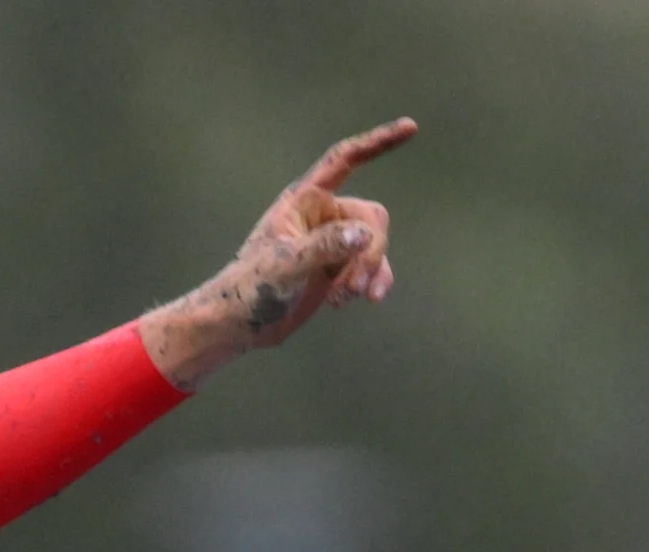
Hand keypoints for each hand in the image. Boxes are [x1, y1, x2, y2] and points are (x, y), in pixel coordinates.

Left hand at [142, 120, 415, 385]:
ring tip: (346, 299)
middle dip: (370, 251)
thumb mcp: (285, 266)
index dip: (377, 142)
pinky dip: (373, 281)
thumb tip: (365, 235)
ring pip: (375, 244)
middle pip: (371, 217)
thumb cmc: (249, 288)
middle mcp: (322, 215)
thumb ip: (325, 247)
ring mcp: (332, 242)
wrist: (238, 325)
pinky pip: (373, 267)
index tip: (411, 128)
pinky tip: (366, 300)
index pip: (345, 160)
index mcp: (304, 200)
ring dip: (370, 271)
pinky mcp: (338, 269)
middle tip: (353, 286)